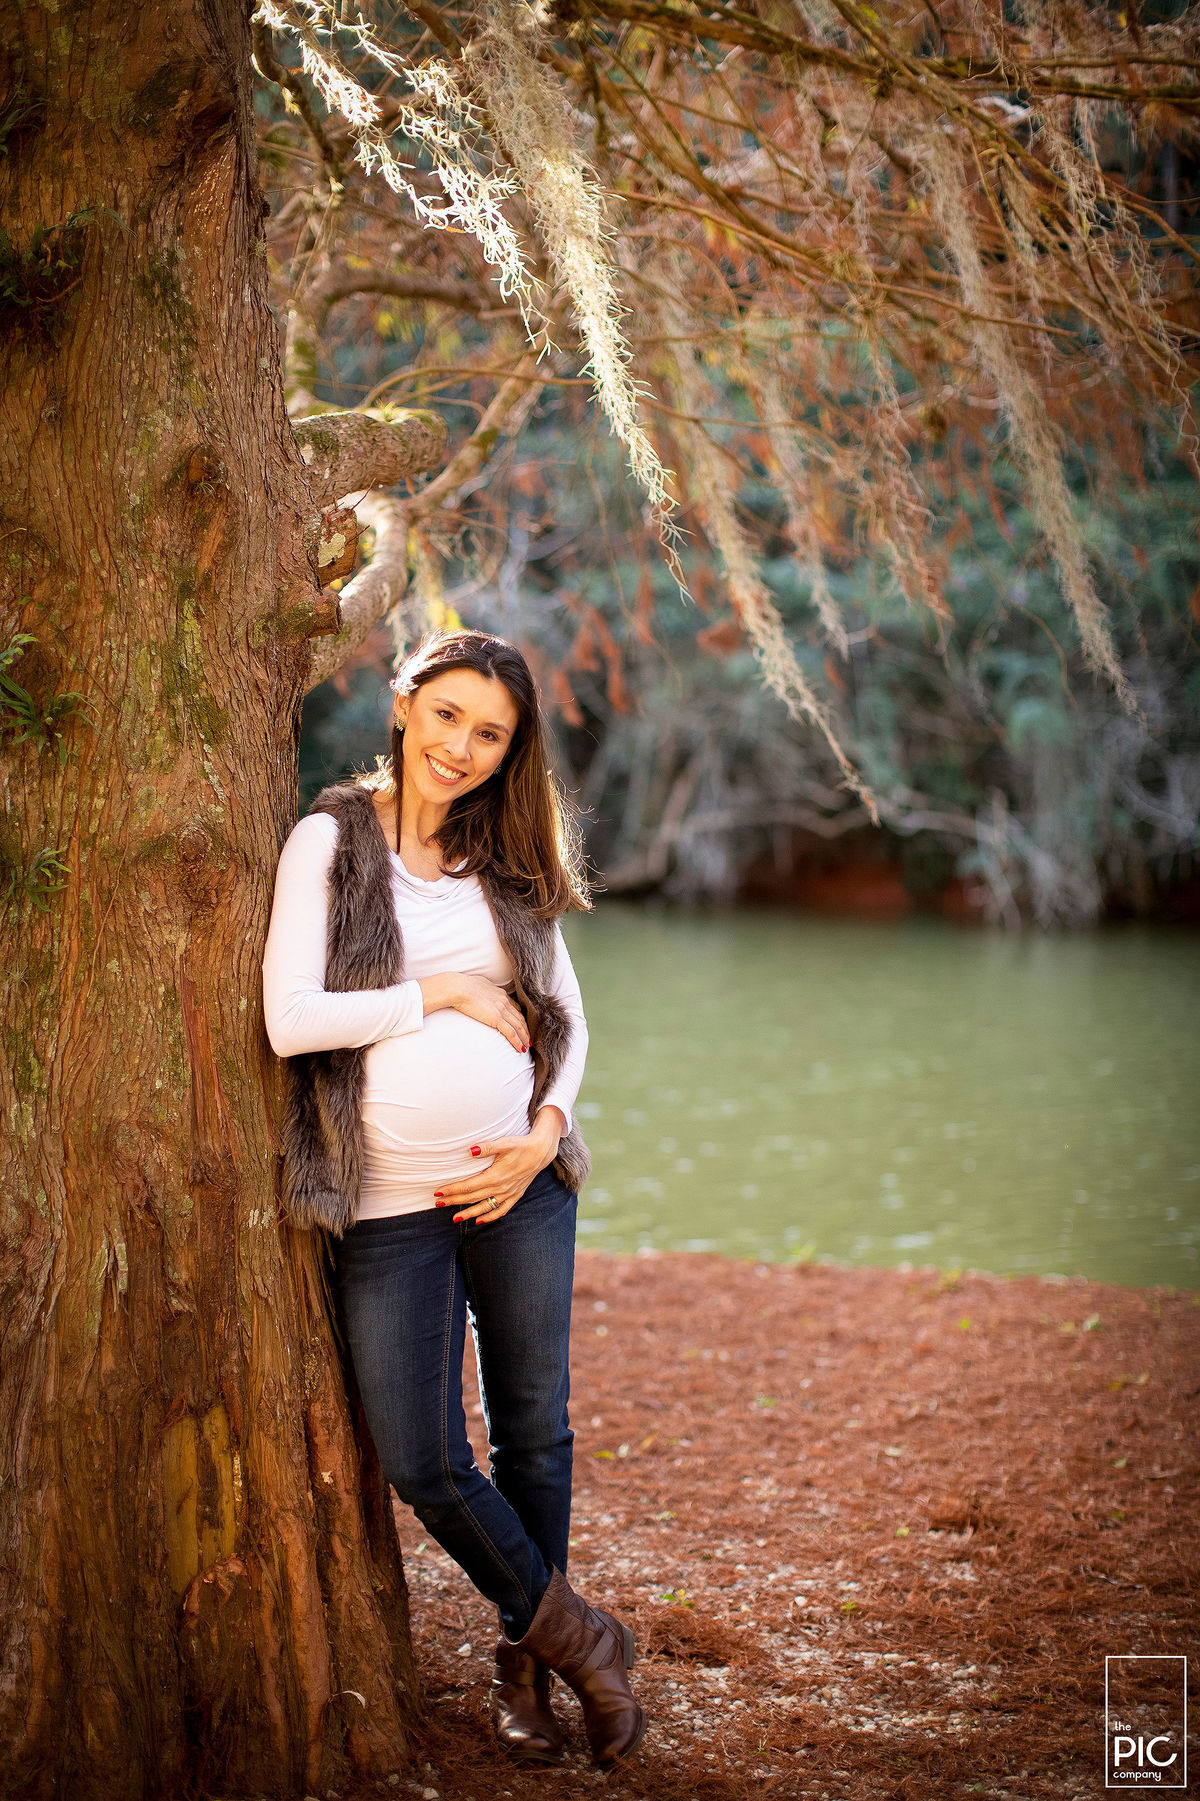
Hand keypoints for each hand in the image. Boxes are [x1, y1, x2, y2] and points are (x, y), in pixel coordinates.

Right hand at [418, 972, 529, 1053]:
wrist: (458, 988)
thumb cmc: (462, 986)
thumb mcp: (477, 985)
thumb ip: (482, 990)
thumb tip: (479, 990)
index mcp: (500, 993)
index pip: (515, 1007)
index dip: (520, 1018)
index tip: (522, 1025)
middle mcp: (504, 1001)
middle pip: (520, 1018)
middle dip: (526, 1029)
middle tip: (528, 1038)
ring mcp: (502, 1010)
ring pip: (519, 1026)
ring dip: (524, 1037)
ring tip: (526, 1046)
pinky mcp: (496, 1018)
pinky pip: (511, 1032)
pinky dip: (517, 1041)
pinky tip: (520, 1048)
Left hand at [434, 1108, 564, 1224]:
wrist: (541, 1151)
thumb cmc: (521, 1145)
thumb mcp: (504, 1143)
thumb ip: (487, 1147)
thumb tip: (470, 1150)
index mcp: (496, 1176)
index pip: (468, 1186)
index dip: (452, 1190)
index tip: (438, 1192)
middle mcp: (501, 1188)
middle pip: (472, 1198)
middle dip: (454, 1201)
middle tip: (438, 1204)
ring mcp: (508, 1194)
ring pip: (485, 1207)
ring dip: (468, 1214)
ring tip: (454, 1219)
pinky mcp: (515, 1195)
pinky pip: (501, 1211)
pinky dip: (490, 1217)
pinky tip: (479, 1221)